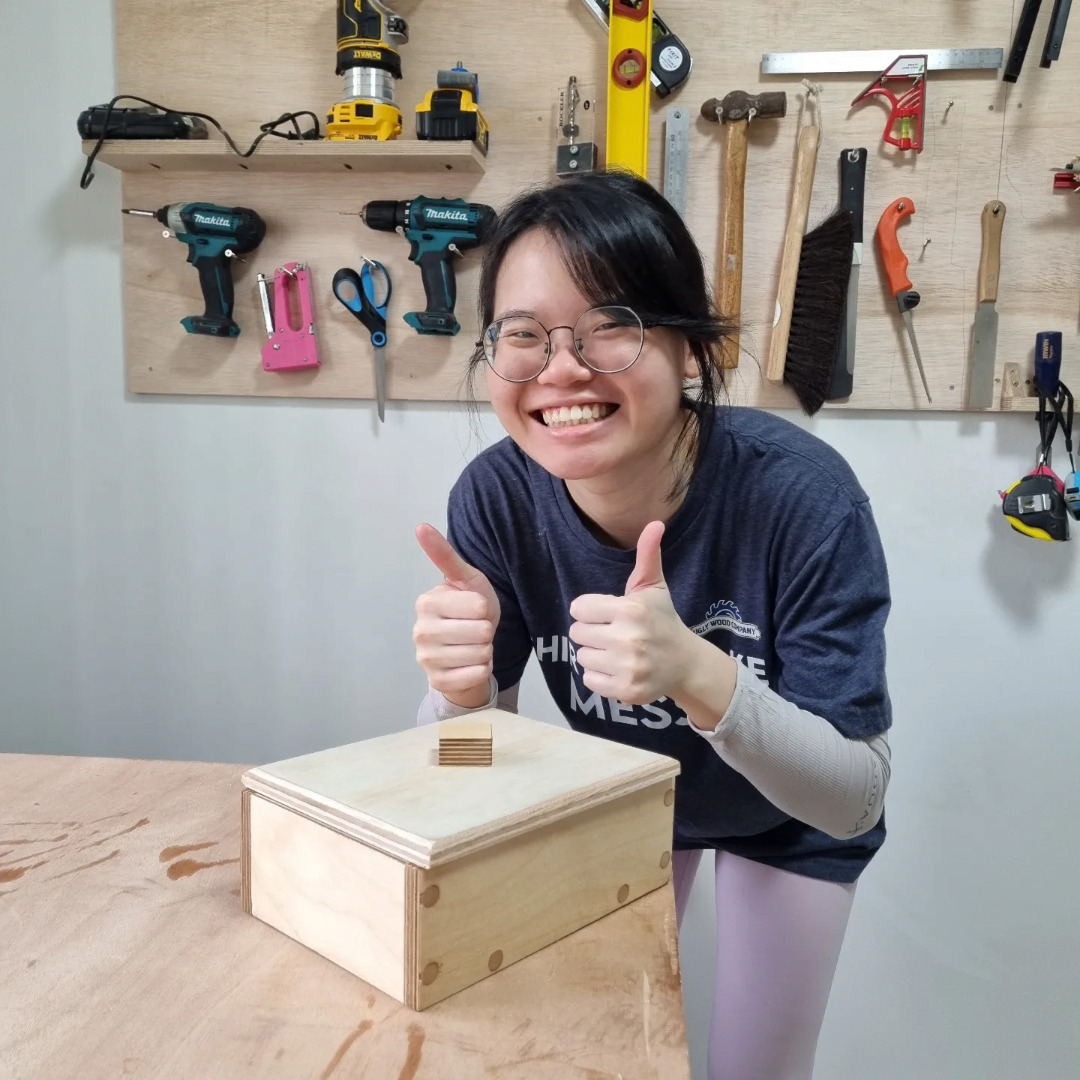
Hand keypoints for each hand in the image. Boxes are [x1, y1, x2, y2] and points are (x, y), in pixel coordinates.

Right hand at [414, 524, 500, 707]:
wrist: (467, 647)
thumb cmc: (468, 609)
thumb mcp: (465, 579)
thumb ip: (444, 554)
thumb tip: (421, 526)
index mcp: (426, 603)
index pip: (479, 607)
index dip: (485, 608)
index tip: (474, 609)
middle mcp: (420, 631)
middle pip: (482, 632)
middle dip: (486, 631)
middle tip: (475, 629)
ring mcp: (426, 659)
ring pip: (480, 654)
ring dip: (486, 650)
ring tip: (474, 645)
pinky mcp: (437, 681)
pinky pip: (476, 675)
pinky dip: (482, 669)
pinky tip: (471, 663)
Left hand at [568, 521, 696, 705]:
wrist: (685, 663)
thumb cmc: (662, 620)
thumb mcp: (654, 587)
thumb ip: (648, 555)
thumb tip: (655, 523)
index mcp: (630, 610)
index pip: (578, 608)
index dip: (591, 610)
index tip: (608, 614)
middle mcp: (628, 638)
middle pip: (577, 633)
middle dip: (592, 632)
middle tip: (614, 634)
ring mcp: (628, 667)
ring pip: (582, 656)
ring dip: (595, 654)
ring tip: (617, 652)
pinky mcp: (626, 690)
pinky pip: (590, 680)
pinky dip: (600, 676)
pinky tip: (618, 668)